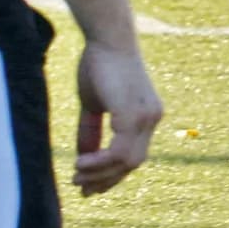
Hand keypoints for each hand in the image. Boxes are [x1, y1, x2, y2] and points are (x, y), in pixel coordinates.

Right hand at [74, 41, 161, 195]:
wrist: (107, 39)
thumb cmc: (98, 65)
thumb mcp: (93, 105)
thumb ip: (91, 132)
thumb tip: (82, 158)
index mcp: (147, 117)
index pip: (133, 155)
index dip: (112, 174)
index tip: (89, 186)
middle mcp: (152, 119)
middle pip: (133, 163)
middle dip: (106, 179)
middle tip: (81, 188)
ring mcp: (146, 117)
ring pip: (127, 161)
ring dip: (100, 174)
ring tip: (76, 176)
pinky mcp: (134, 114)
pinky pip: (120, 150)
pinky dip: (101, 162)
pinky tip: (80, 164)